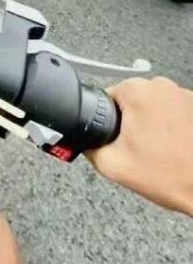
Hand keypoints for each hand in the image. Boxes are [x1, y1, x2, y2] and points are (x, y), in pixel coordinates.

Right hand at [86, 77, 192, 215]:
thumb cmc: (171, 176)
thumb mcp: (113, 165)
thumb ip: (88, 147)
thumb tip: (81, 139)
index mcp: (137, 91)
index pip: (107, 96)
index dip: (109, 121)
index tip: (122, 139)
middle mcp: (161, 86)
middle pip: (132, 100)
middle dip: (132, 123)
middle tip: (142, 149)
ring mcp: (184, 95)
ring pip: (154, 106)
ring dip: (154, 124)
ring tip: (162, 150)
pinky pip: (174, 111)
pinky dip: (172, 126)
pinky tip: (175, 146)